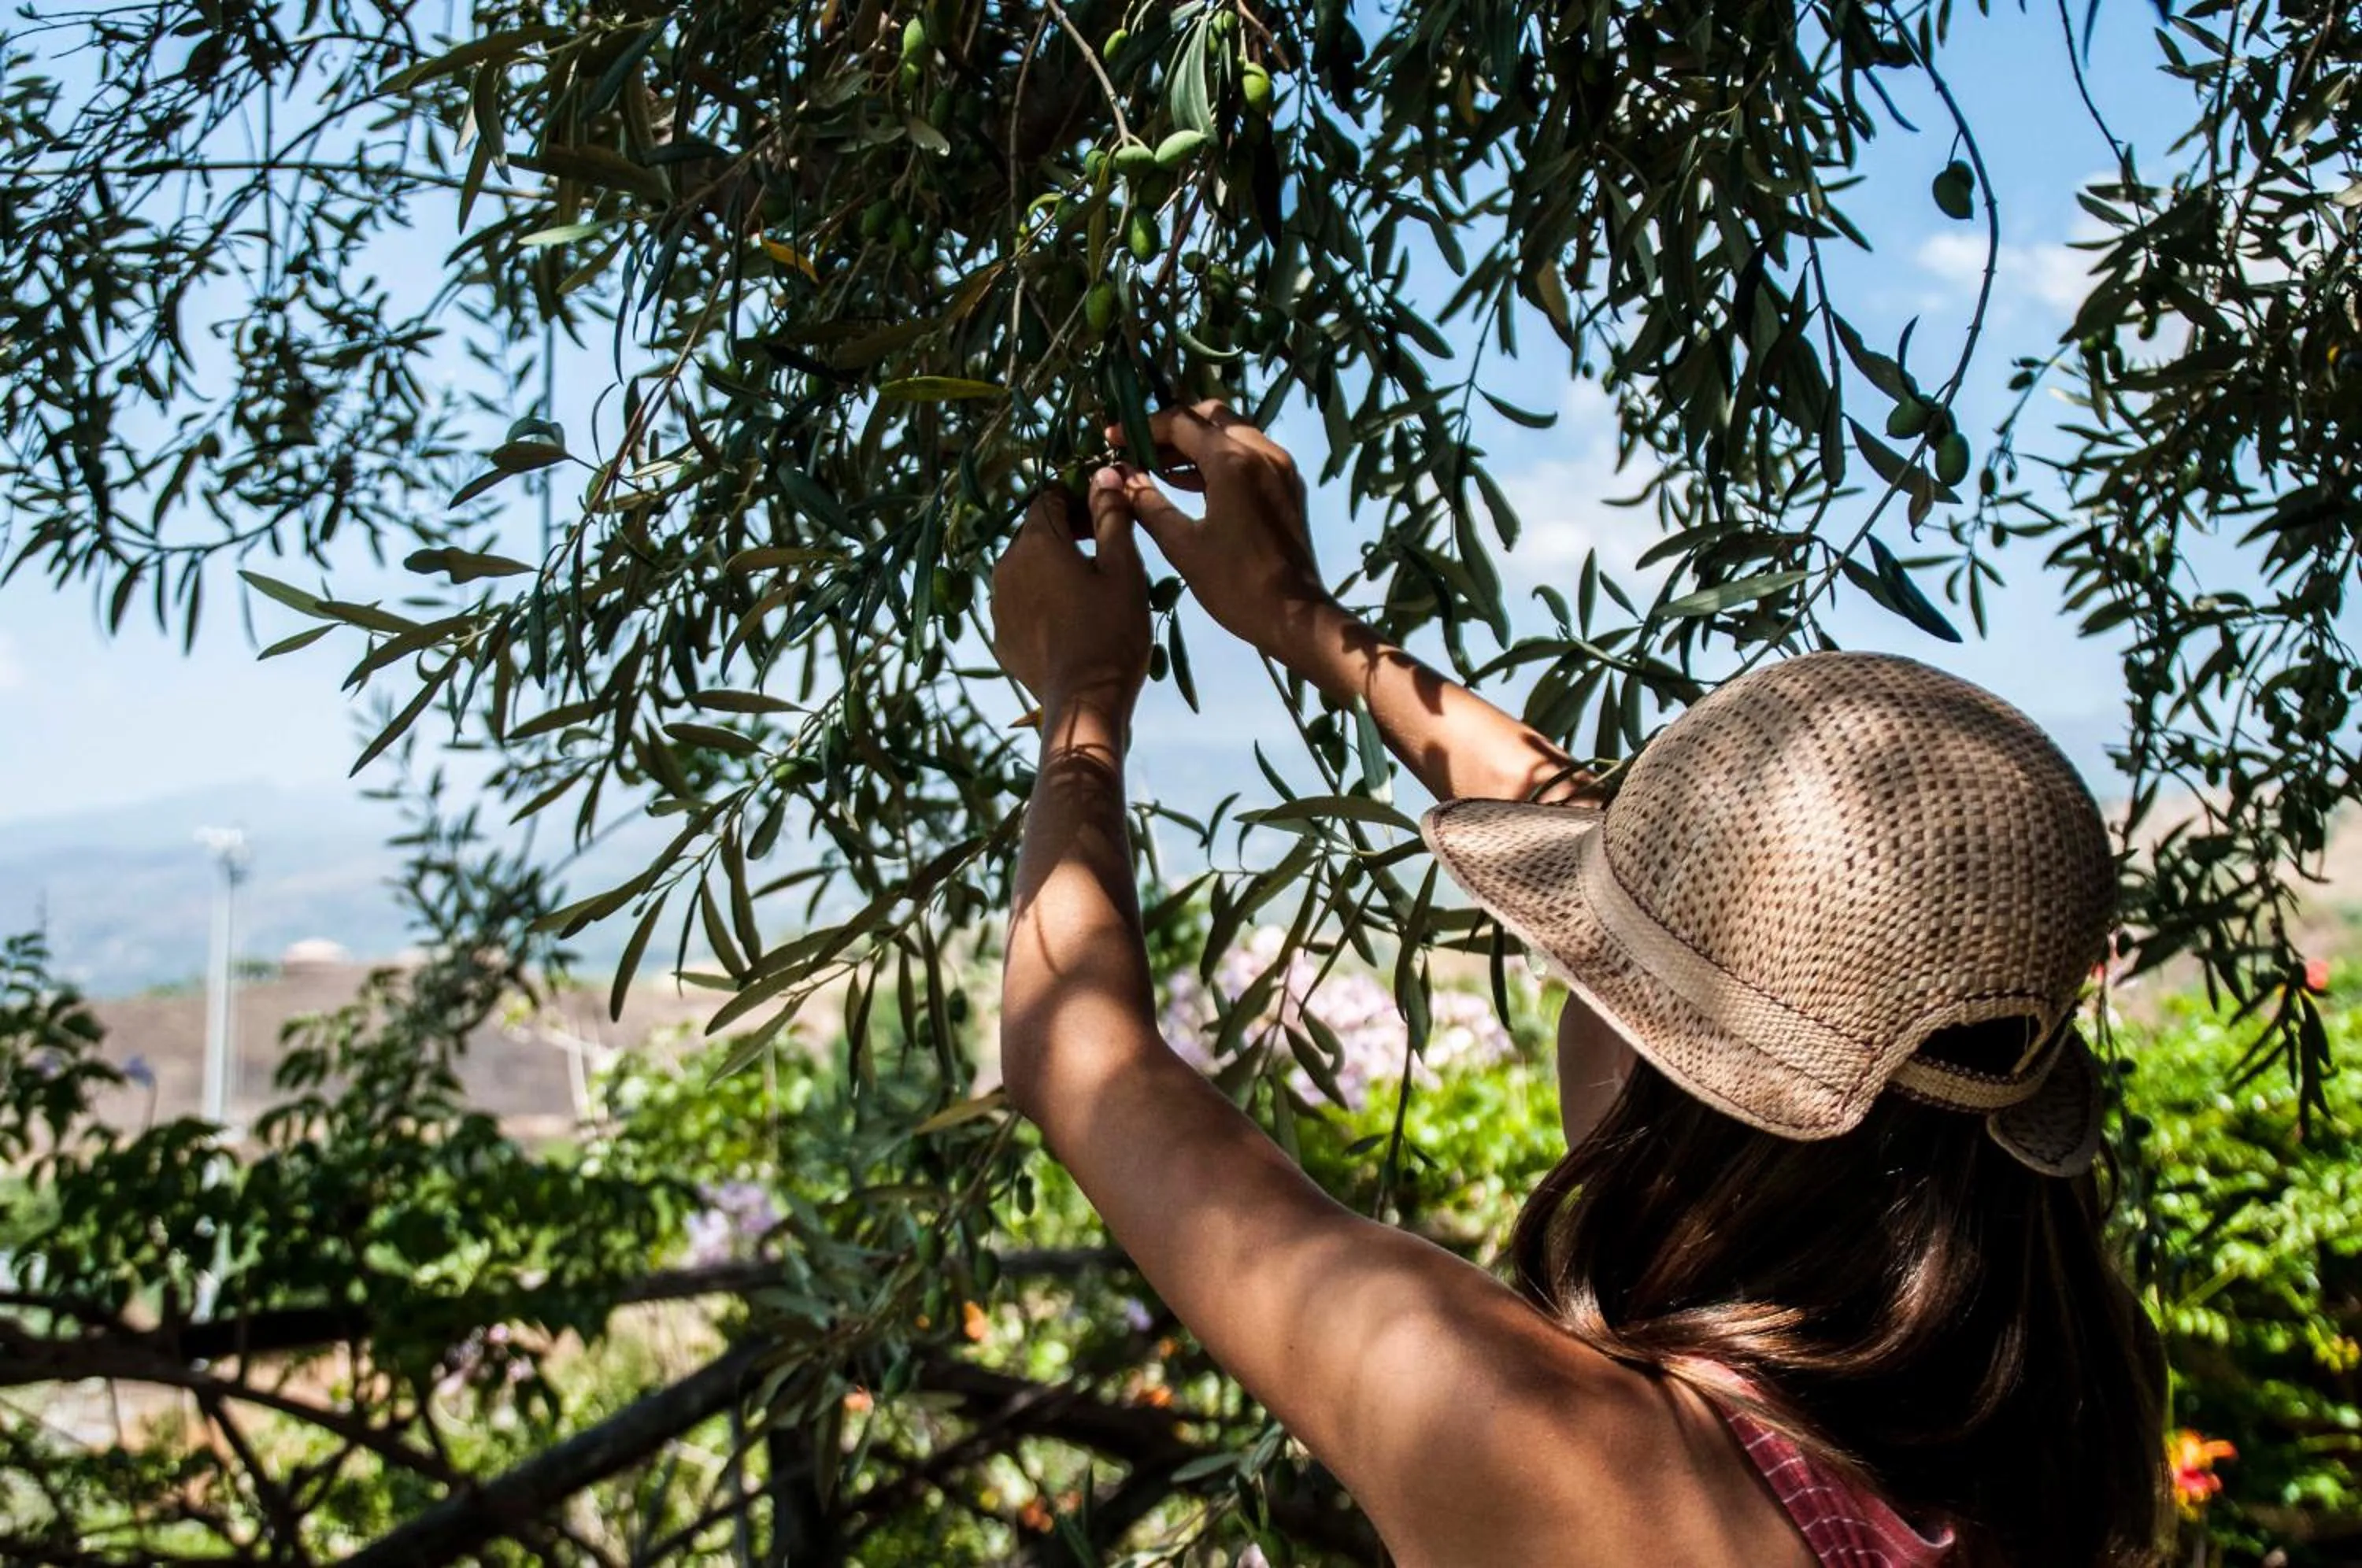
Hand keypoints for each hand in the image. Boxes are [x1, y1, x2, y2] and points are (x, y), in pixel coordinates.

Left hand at [990, 484, 1151, 722]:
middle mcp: (1005, 566)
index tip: (1106, 514)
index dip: (1079, 497)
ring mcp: (998, 603)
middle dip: (1066, 532)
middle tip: (1105, 550)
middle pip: (1035, 532)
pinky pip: (1020, 604)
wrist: (1084, 702)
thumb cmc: (1112, 630)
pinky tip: (1071, 621)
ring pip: (1026, 568)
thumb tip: (1104, 474)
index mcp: (1036, 541)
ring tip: (1090, 589)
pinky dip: (1041, 601)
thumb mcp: (1123, 569)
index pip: (1050, 496)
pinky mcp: (1000, 636)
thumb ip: (1111, 516)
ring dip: (1052, 567)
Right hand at [1100, 401, 1326, 657]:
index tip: (1112, 440)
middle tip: (1139, 450)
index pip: (1181, 423)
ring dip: (1194, 442)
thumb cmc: (1234, 584)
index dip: (1142, 428)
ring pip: (1231, 433)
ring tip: (1157, 467)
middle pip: (1210, 417)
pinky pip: (1248, 453)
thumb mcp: (1181, 545)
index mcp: (1234, 460)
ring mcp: (1280, 466)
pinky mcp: (1288, 485)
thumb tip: (1118, 477)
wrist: (1295, 616)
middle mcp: (1262, 451)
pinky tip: (1189, 483)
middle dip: (1172, 428)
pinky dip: (1218, 458)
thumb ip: (1147, 503)